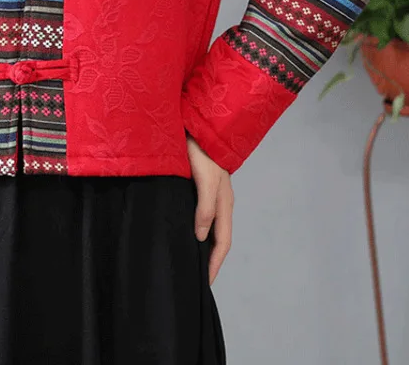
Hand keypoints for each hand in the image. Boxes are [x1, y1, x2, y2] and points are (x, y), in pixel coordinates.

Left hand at [187, 133, 232, 285]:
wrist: (199, 126)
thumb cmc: (202, 152)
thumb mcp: (205, 182)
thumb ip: (205, 209)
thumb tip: (201, 238)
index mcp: (225, 204)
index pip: (223, 242)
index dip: (214, 263)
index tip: (205, 282)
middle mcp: (220, 201)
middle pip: (218, 237)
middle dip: (210, 258)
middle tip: (196, 274)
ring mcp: (211, 193)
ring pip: (210, 225)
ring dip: (202, 243)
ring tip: (188, 256)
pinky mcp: (200, 185)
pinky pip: (201, 213)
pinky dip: (195, 227)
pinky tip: (184, 228)